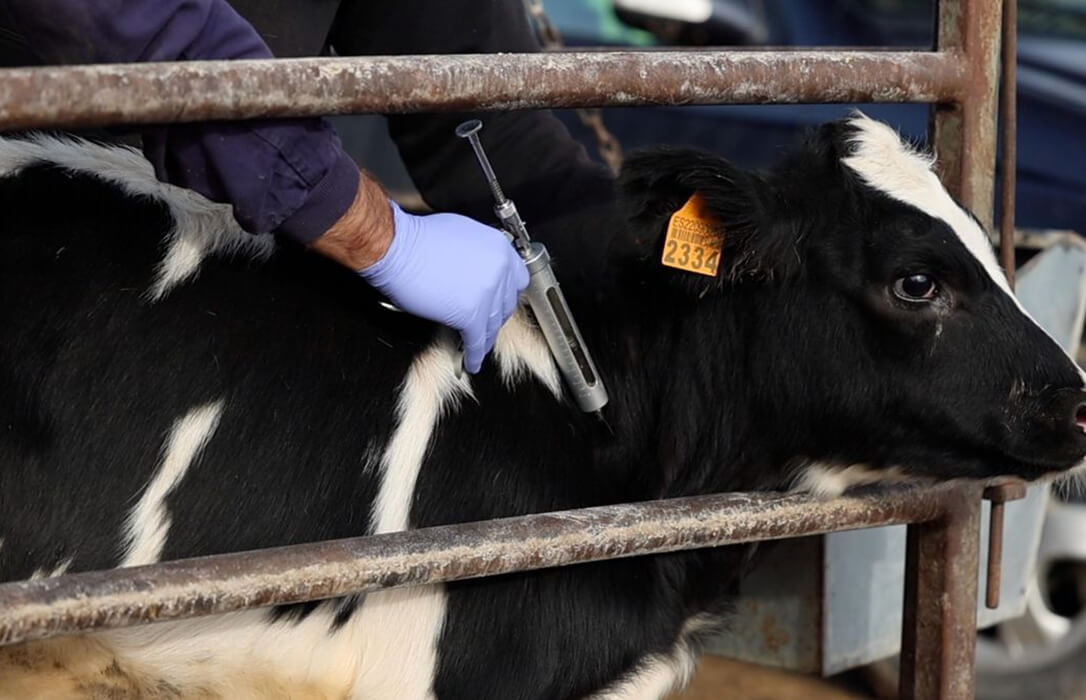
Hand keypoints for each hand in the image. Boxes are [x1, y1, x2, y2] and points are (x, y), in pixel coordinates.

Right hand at [360, 202, 528, 372]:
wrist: (398, 248)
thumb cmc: (419, 238)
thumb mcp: (463, 234)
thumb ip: (480, 254)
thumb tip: (479, 268)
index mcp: (499, 248)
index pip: (518, 279)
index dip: (506, 293)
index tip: (501, 301)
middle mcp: (498, 270)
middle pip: (506, 305)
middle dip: (495, 317)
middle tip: (487, 323)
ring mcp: (486, 294)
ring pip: (492, 325)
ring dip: (485, 339)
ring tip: (479, 346)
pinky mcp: (470, 314)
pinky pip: (477, 341)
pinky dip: (474, 354)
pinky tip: (472, 361)